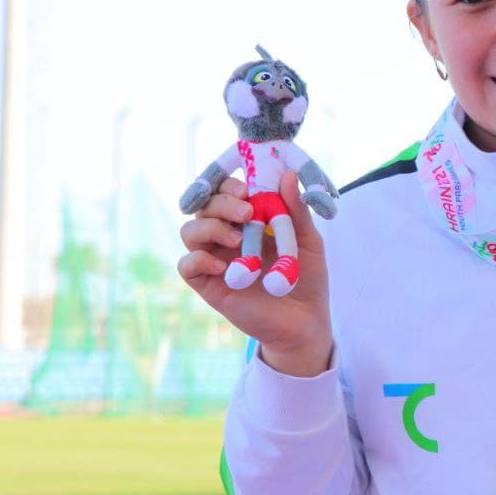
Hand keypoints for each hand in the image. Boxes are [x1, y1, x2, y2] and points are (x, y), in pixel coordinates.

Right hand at [177, 171, 331, 375]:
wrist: (305, 319)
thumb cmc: (307, 276)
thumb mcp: (308, 240)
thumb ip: (296, 210)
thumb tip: (287, 175)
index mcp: (248, 219)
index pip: (223, 190)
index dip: (227, 184)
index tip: (246, 188)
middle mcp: (226, 235)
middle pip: (204, 206)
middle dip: (221, 202)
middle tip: (247, 213)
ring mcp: (215, 258)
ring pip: (189, 230)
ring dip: (210, 227)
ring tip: (238, 238)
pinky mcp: (209, 285)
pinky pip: (187, 265)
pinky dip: (200, 259)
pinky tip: (224, 265)